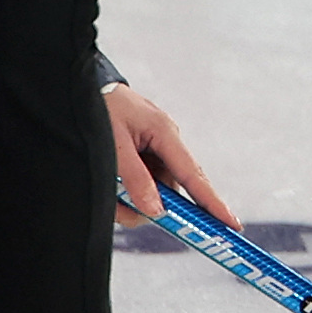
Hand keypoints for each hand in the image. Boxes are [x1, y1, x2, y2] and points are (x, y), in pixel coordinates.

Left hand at [105, 82, 228, 227]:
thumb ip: (135, 178)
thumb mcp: (113, 144)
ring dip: (128, 199)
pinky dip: (122, 191)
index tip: (231, 225)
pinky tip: (108, 183)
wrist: (80, 87)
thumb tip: (156, 211)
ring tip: (105, 189)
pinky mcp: (139, 154)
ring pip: (151, 191)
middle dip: (146, 205)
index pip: (193, 175)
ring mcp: (152, 149)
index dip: (212, 203)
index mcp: (164, 132)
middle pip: (169, 190)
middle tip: (121, 207)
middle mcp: (164, 142)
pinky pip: (139, 183)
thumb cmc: (99, 107)